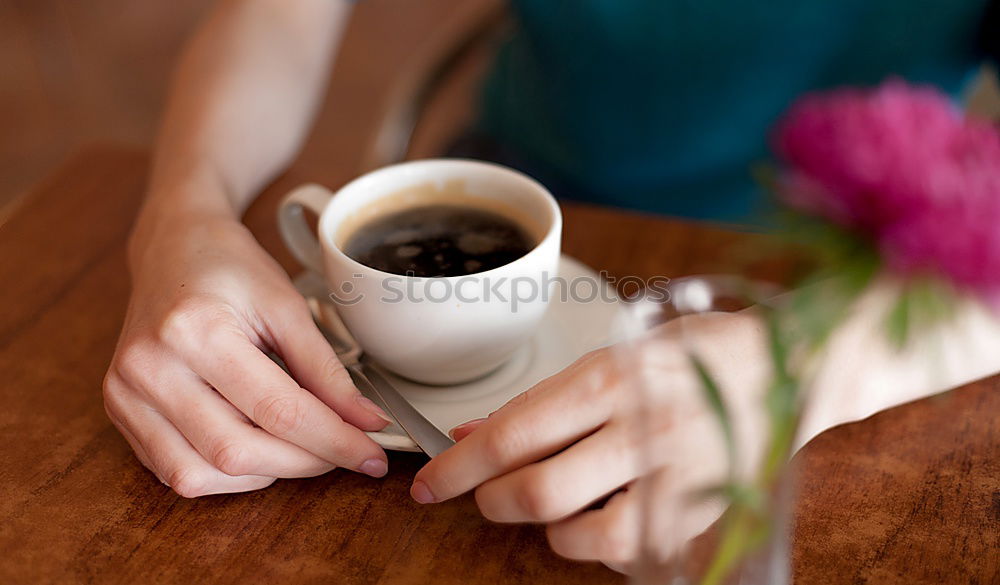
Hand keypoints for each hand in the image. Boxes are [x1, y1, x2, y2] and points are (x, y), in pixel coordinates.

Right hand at [104, 211, 391, 496]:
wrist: (171, 245)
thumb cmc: (229, 268)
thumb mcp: (287, 305)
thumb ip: (326, 369)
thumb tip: (366, 422)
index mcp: (195, 330)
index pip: (278, 411)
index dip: (333, 440)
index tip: (371, 455)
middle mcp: (150, 367)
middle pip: (238, 451)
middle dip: (303, 463)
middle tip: (344, 453)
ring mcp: (125, 392)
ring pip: (202, 475)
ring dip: (265, 475)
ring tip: (300, 448)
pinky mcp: (118, 410)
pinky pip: (175, 472)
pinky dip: (226, 475)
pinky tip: (257, 449)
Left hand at [410, 313, 768, 571]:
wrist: (792, 371)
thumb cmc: (700, 354)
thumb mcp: (617, 354)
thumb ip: (546, 398)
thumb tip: (473, 431)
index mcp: (613, 377)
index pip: (513, 432)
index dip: (459, 465)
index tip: (428, 482)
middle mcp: (641, 427)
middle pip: (536, 490)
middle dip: (491, 499)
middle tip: (487, 492)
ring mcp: (674, 477)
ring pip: (578, 532)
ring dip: (545, 525)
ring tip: (549, 501)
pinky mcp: (698, 513)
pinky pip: (626, 551)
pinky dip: (595, 543)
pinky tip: (598, 516)